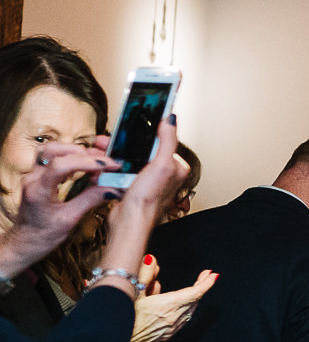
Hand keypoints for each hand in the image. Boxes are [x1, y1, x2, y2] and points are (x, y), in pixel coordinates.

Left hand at [0, 141, 117, 275]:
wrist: (25, 243)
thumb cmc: (43, 235)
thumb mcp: (70, 219)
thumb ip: (91, 199)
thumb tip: (113, 188)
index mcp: (38, 190)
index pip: (62, 164)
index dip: (87, 162)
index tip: (108, 165)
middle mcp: (32, 178)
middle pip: (55, 150)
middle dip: (84, 154)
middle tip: (105, 164)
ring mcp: (32, 175)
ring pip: (52, 150)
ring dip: (75, 152)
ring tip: (94, 163)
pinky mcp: (37, 176)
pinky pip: (52, 158)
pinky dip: (70, 158)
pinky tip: (82, 168)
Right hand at [93, 117, 190, 296]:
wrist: (129, 223)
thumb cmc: (148, 199)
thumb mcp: (160, 164)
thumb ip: (167, 140)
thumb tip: (171, 119)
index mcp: (175, 167)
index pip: (161, 141)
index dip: (144, 133)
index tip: (133, 124)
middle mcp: (164, 174)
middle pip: (142, 149)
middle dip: (124, 143)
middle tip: (109, 137)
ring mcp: (147, 180)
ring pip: (128, 158)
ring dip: (113, 153)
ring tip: (100, 147)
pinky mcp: (132, 186)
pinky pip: (119, 170)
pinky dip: (109, 166)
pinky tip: (100, 164)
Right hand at [129, 268, 216, 341]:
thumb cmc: (121, 318)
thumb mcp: (131, 292)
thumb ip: (144, 274)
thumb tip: (151, 259)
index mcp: (167, 306)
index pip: (194, 293)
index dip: (205, 283)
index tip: (213, 275)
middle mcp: (173, 318)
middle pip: (194, 300)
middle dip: (201, 286)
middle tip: (206, 275)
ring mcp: (171, 328)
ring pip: (189, 309)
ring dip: (193, 297)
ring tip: (194, 285)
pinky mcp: (166, 334)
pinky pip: (181, 318)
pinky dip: (183, 307)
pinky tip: (176, 302)